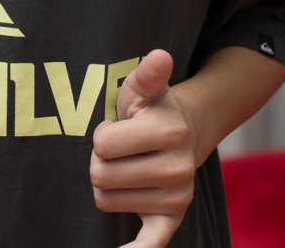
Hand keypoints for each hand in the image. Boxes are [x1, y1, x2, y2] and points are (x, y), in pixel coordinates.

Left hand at [90, 49, 197, 247]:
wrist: (185, 132)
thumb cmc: (151, 109)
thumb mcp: (143, 89)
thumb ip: (146, 75)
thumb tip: (159, 55)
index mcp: (169, 132)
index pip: (102, 145)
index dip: (102, 135)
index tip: (115, 128)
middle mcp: (178, 168)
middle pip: (100, 176)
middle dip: (100, 161)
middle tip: (119, 150)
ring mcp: (176, 196)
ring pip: (106, 201)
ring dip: (106, 184)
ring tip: (126, 165)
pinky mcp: (172, 218)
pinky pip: (151, 242)